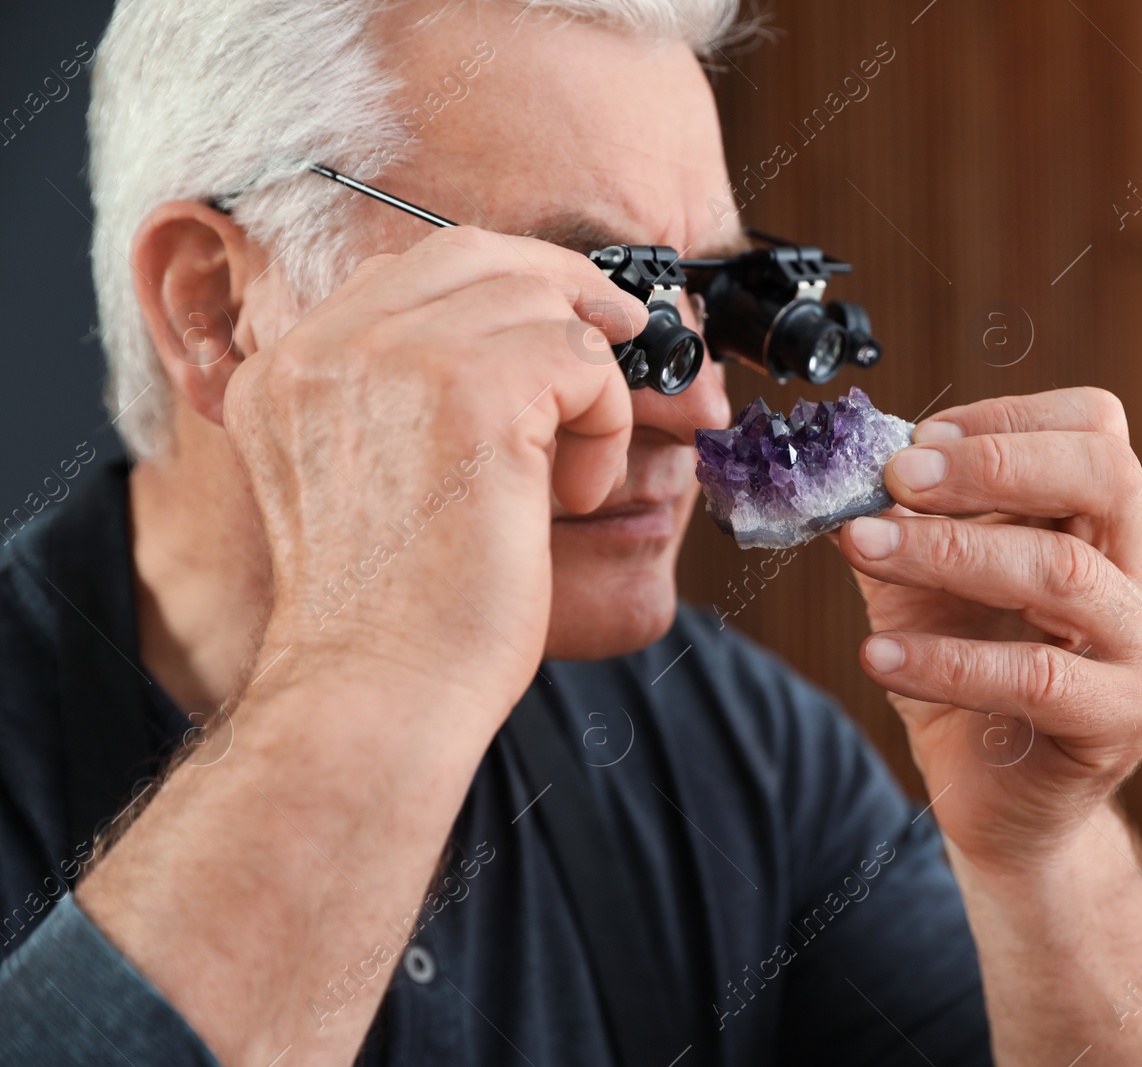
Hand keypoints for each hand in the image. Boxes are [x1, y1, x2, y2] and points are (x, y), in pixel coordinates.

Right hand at [224, 225, 646, 716]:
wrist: (378, 688)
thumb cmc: (391, 616)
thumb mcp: (365, 482)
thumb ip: (399, 403)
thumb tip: (518, 346)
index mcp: (289, 368)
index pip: (407, 272)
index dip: (499, 287)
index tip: (555, 328)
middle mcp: (328, 347)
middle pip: (474, 255)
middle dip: (560, 289)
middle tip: (617, 337)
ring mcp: (396, 359)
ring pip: (540, 303)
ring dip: (586, 383)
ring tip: (570, 473)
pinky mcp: (474, 391)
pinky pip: (584, 360)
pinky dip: (605, 423)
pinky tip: (572, 492)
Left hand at [837, 388, 1141, 872]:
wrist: (999, 805)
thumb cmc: (965, 680)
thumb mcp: (920, 586)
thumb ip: (894, 525)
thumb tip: (837, 467)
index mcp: (1105, 523)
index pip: (1094, 426)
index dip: (1006, 417)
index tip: (915, 439)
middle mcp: (1141, 572)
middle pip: (1105, 473)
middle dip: (992, 463)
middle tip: (898, 475)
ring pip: (1063, 572)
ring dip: (949, 552)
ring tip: (862, 548)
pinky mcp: (1122, 721)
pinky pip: (1038, 676)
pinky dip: (949, 661)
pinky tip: (879, 658)